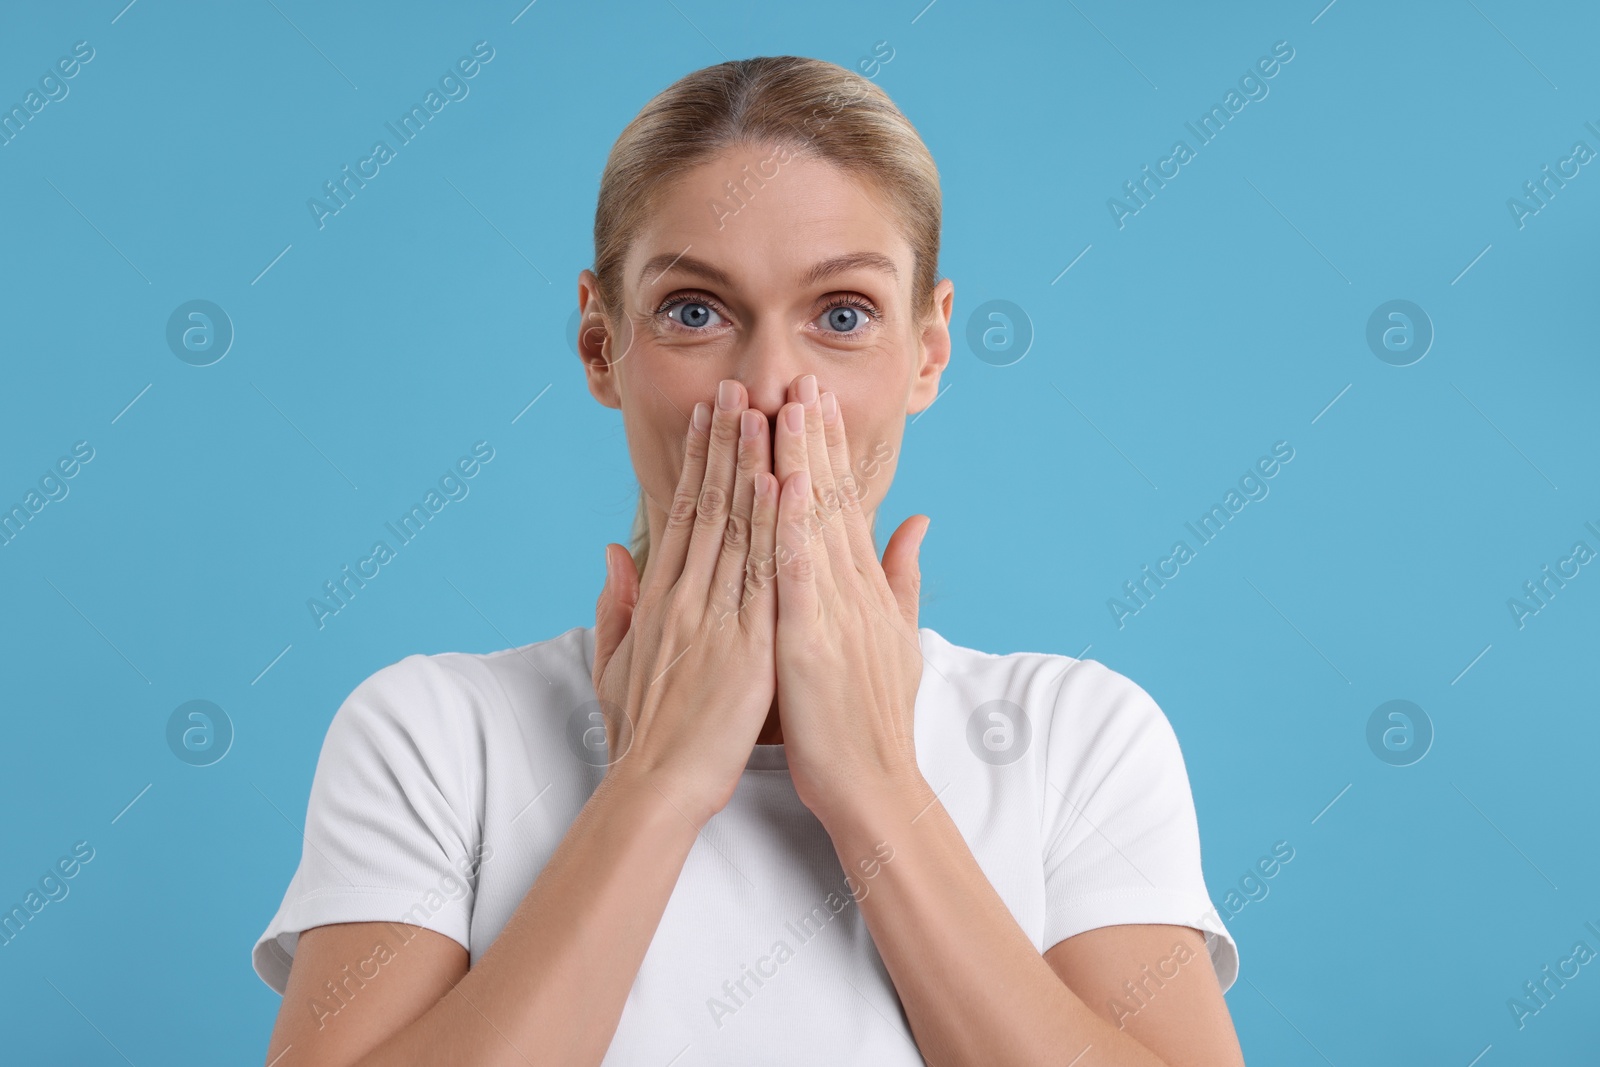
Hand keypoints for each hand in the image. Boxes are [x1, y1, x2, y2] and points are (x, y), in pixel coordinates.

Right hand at [591, 380, 777, 826]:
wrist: (657, 785)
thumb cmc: (640, 731)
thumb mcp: (613, 662)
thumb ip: (616, 603)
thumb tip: (614, 550)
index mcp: (659, 599)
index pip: (681, 513)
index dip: (697, 461)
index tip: (710, 416)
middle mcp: (685, 596)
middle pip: (707, 505)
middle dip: (724, 443)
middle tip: (738, 388)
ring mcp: (715, 617)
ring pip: (735, 526)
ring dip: (750, 464)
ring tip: (761, 411)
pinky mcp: (747, 643)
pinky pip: (762, 573)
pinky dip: (771, 525)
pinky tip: (781, 483)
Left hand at [770, 373, 930, 827]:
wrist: (875, 787)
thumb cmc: (873, 721)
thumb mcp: (897, 640)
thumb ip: (902, 577)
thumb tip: (915, 522)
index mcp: (859, 589)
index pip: (839, 504)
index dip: (823, 449)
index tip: (809, 400)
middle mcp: (848, 590)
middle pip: (828, 499)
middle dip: (811, 436)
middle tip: (798, 378)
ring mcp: (831, 612)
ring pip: (812, 523)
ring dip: (797, 461)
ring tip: (785, 406)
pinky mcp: (811, 641)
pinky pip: (797, 574)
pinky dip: (789, 526)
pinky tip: (779, 483)